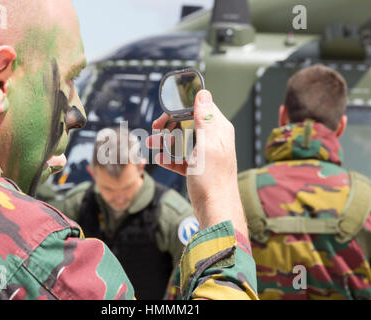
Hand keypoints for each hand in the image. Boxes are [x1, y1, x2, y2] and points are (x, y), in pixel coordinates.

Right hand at [146, 90, 247, 237]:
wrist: (215, 210)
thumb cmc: (212, 180)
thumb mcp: (207, 146)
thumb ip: (205, 120)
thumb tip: (203, 93)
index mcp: (218, 130)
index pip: (199, 107)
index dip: (180, 108)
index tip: (164, 116)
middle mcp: (213, 139)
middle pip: (187, 123)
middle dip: (169, 126)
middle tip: (154, 130)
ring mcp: (205, 153)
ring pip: (182, 140)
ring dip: (166, 141)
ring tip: (151, 144)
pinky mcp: (198, 167)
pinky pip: (181, 157)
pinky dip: (170, 157)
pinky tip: (160, 160)